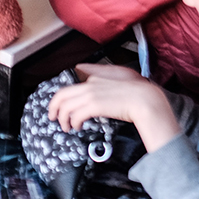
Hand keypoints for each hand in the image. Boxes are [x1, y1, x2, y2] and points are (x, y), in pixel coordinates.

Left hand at [48, 67, 180, 153]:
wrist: (146, 100)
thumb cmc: (139, 89)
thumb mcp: (122, 74)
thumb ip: (105, 72)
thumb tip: (89, 71)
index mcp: (96, 76)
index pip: (71, 81)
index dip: (63, 94)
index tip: (61, 102)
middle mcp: (90, 83)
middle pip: (62, 94)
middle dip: (54, 106)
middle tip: (52, 116)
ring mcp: (91, 94)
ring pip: (66, 106)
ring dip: (63, 118)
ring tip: (65, 127)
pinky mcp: (94, 106)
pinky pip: (75, 115)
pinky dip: (73, 122)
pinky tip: (77, 127)